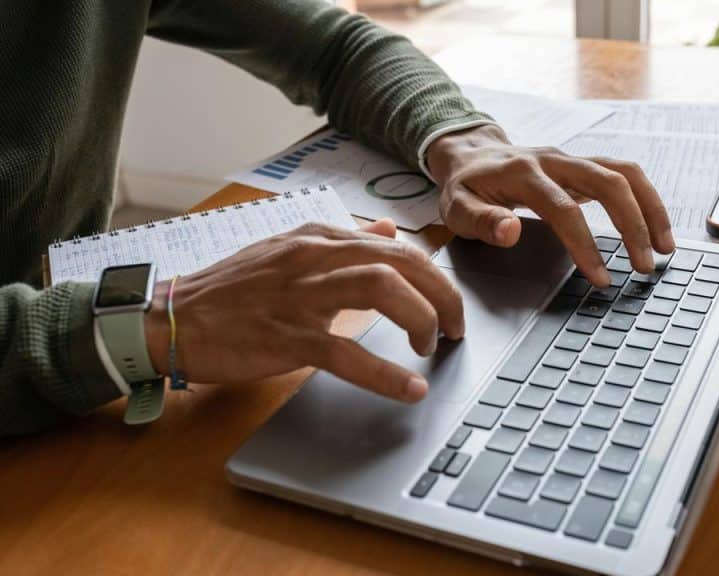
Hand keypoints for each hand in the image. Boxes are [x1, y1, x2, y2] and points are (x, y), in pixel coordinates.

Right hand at [143, 220, 462, 402]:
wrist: (172, 318)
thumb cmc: (232, 292)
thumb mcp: (289, 252)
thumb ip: (341, 242)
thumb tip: (387, 229)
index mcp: (317, 237)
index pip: (395, 246)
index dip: (433, 274)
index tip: (448, 300)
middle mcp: (313, 256)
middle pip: (400, 261)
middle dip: (441, 294)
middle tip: (456, 326)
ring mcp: (300, 295)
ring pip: (382, 289)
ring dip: (421, 319)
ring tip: (434, 345)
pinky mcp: (285, 335)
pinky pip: (346, 352)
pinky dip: (384, 374)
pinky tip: (409, 389)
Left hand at [426, 124, 674, 285]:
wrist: (471, 154)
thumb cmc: (465, 187)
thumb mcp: (456, 208)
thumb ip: (482, 222)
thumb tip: (510, 232)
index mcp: (523, 174)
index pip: (564, 209)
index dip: (585, 245)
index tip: (601, 278)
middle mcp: (555, 161)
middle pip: (608, 183)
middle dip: (633, 225)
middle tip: (645, 265)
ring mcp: (573, 160)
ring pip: (625, 173)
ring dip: (650, 208)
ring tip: (665, 246)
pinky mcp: (585, 165)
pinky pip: (625, 175)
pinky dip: (646, 199)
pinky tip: (655, 227)